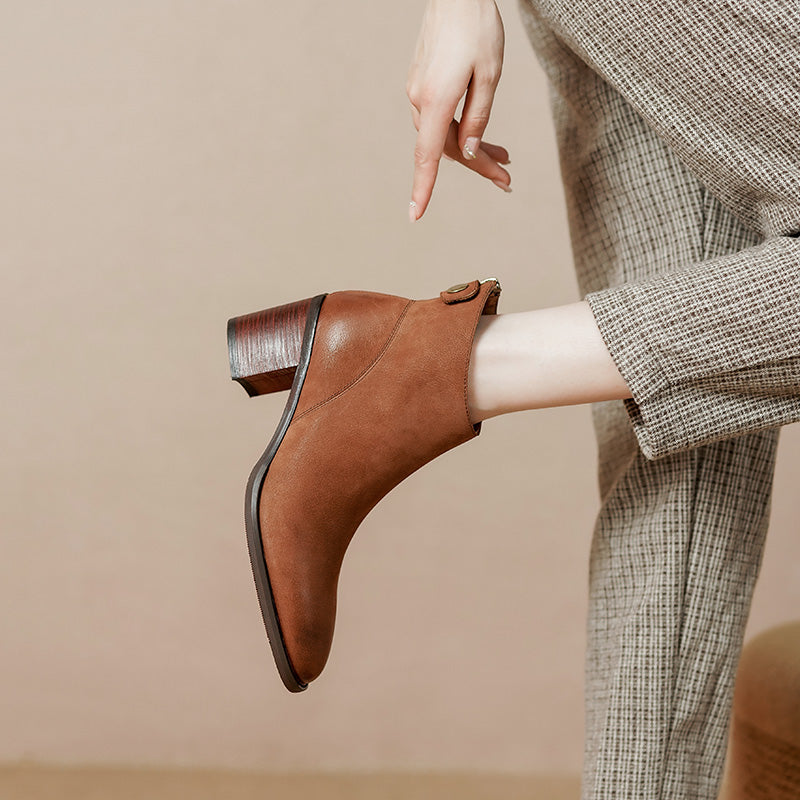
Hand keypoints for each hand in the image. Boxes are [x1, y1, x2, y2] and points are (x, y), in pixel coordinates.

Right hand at [406, 0, 508, 220]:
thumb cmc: (477, 27)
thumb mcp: (490, 74)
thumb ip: (479, 117)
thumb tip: (469, 152)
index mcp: (436, 100)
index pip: (429, 155)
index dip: (423, 188)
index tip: (415, 215)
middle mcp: (420, 100)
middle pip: (448, 148)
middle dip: (479, 166)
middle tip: (508, 179)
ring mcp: (418, 91)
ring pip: (446, 134)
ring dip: (474, 148)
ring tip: (505, 155)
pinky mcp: (422, 83)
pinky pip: (441, 118)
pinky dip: (462, 130)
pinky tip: (480, 132)